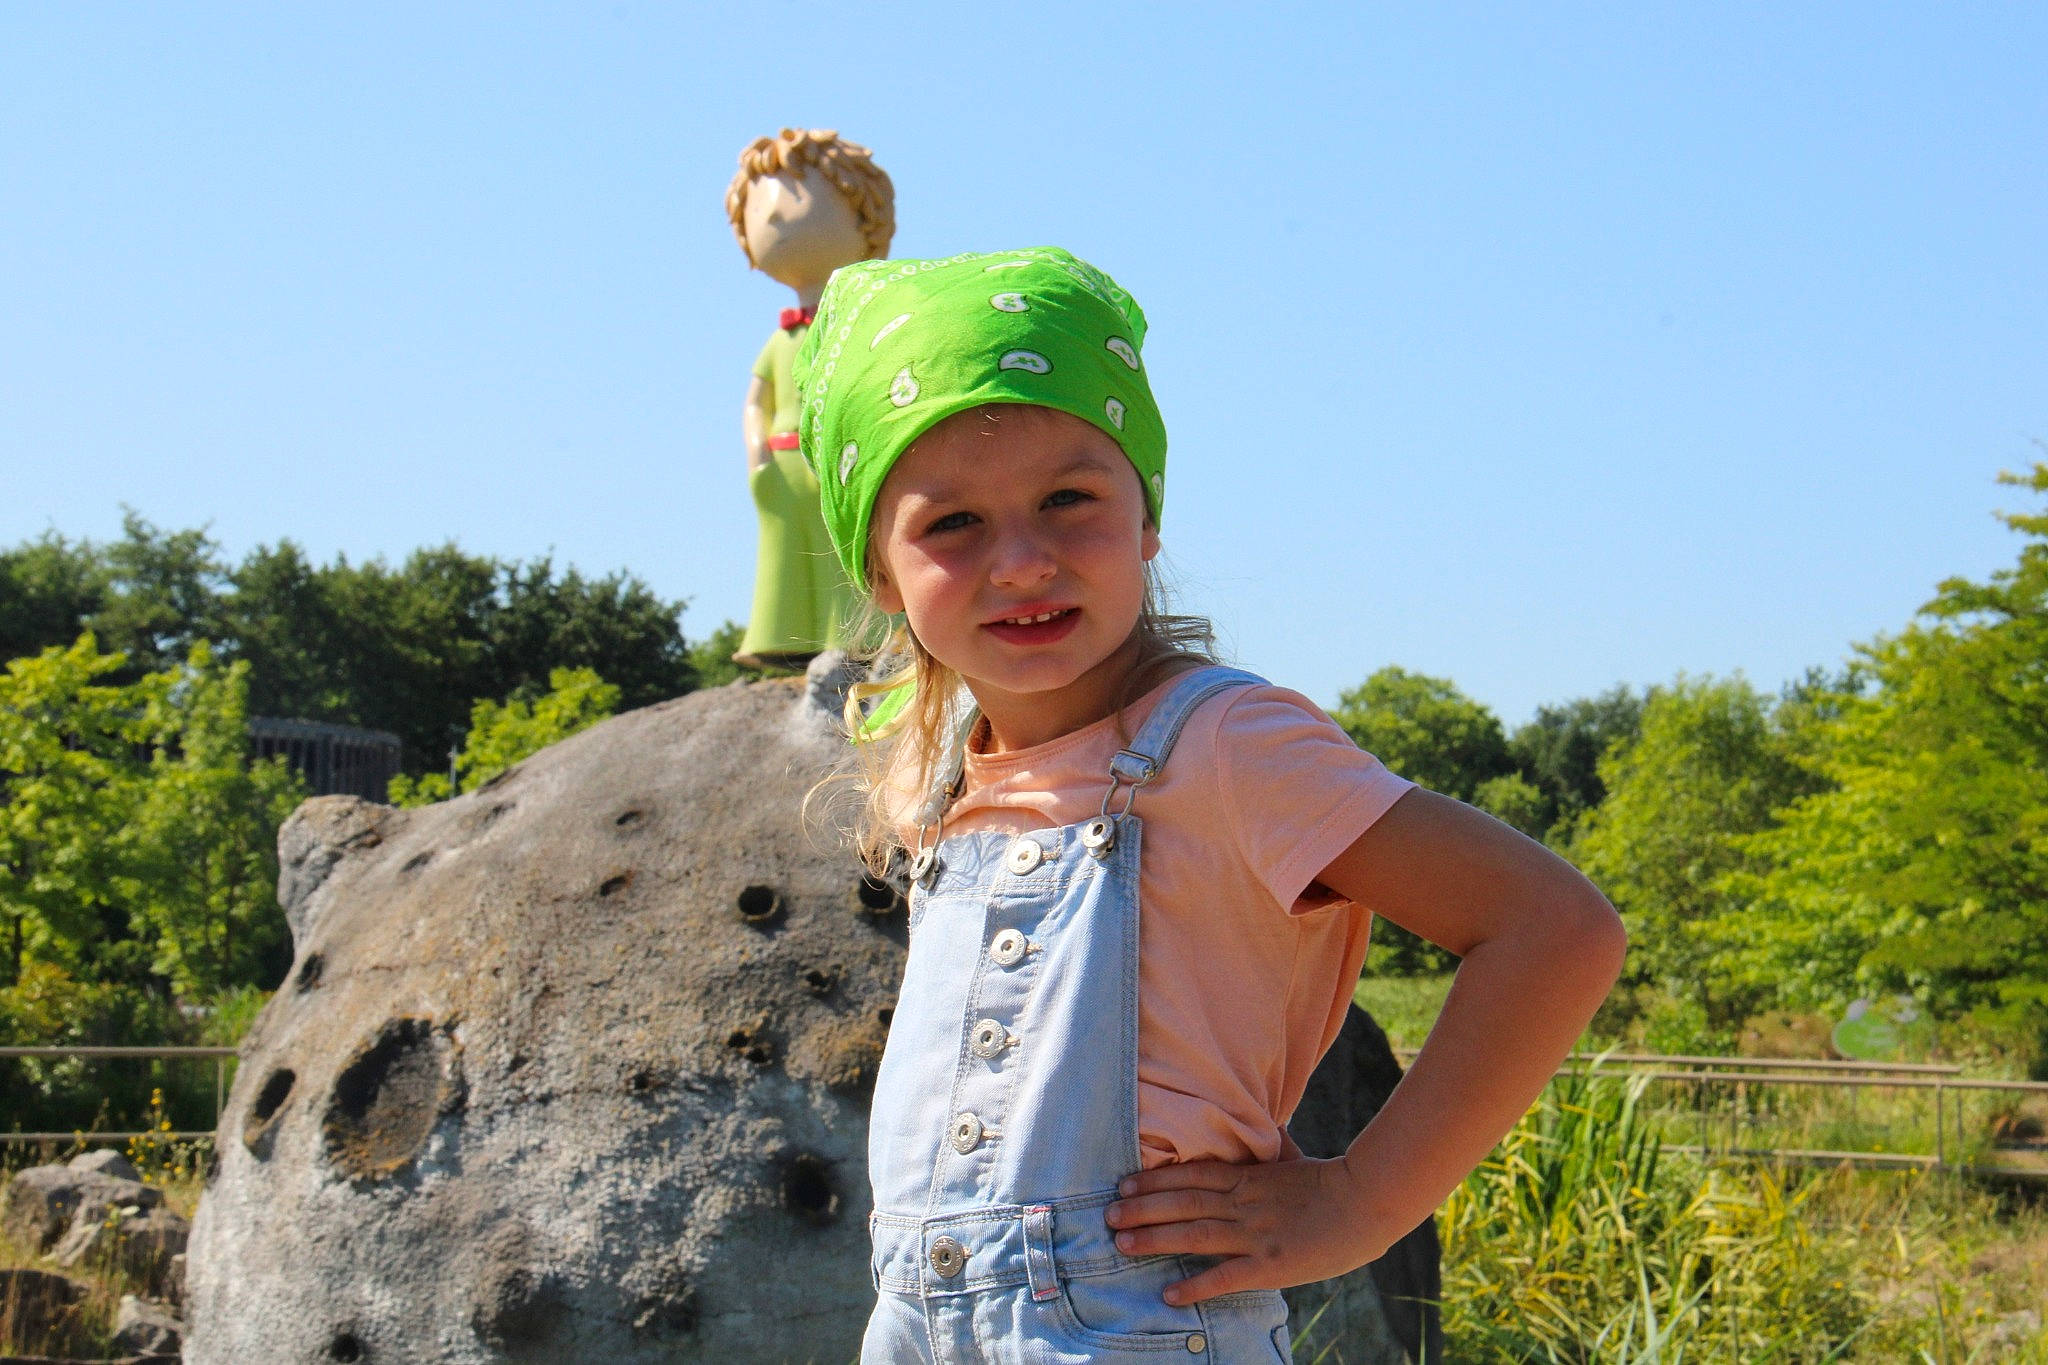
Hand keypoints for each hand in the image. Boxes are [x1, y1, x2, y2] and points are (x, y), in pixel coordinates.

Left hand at [1104, 1156, 1391, 1305]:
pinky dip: (1195, 1285)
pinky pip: (1226, 1276)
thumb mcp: (1296, 1158)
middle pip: (1183, 1202)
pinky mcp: (1270, 1264)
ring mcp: (1256, 1234)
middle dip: (1142, 1209)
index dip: (1155, 1180)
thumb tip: (1269, 1125)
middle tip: (1107, 1214)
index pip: (1192, 1175)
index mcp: (1249, 1177)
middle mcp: (1244, 1203)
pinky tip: (1168, 1294)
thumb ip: (1275, 1147)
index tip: (1124, 1184)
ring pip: (1195, 1233)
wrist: (1367, 1200)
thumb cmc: (1334, 1180)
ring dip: (1155, 1238)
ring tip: (1121, 1243)